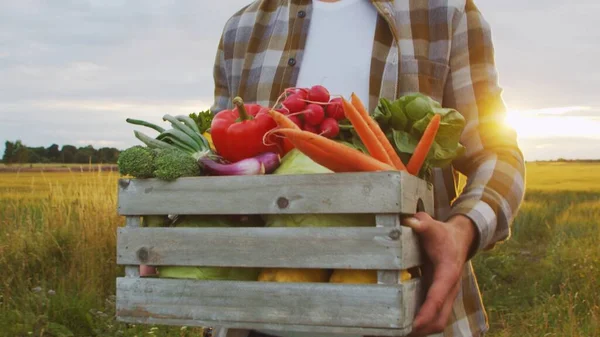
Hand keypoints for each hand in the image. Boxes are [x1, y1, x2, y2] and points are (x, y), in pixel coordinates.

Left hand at [403, 213, 476, 335]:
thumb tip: (410, 221)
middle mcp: (450, 288)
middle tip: (401, 332)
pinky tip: (406, 326)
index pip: (437, 296)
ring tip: (400, 333)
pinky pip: (435, 317)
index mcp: (448, 273)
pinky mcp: (442, 298)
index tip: (414, 324)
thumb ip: (422, 224)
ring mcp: (447, 296)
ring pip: (439, 321)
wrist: (458, 239)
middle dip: (422, 328)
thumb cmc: (442, 234)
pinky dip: (423, 324)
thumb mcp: (433, 226)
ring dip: (422, 330)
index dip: (426, 312)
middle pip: (440, 318)